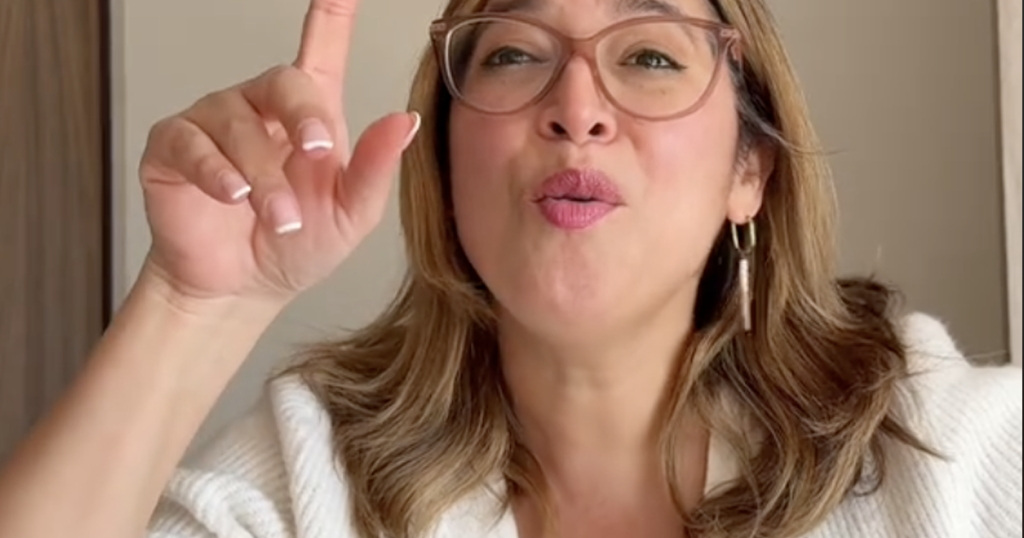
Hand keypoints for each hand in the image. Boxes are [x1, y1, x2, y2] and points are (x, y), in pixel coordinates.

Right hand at [137, 0, 419, 305]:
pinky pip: (190, 143)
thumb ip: (376, 168)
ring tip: (279, 218)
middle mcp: (260, 107)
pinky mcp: (173, 147)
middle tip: (318, 154)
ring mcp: (214, 123)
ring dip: (264, 176)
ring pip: (238, 124)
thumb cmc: (298, 245)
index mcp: (309, 114)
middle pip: (282, 81)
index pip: (323, 48)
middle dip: (303, 118)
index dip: (332, 13)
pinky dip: (215, 171)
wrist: (243, 288)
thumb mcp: (350, 214)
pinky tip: (233, 195)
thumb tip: (404, 120)